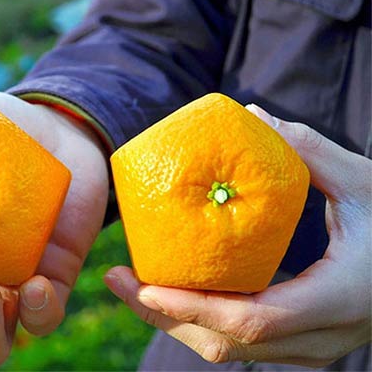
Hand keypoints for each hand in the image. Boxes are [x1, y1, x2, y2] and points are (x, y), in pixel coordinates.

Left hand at [104, 104, 370, 367]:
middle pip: (224, 344)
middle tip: (116, 280)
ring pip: (227, 349)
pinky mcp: (299, 341)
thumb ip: (311, 150)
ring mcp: (308, 347)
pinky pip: (238, 339)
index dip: (191, 308)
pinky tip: (173, 288)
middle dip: (163, 316)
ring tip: (133, 285)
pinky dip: (199, 318)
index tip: (142, 284)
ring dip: (174, 320)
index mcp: (336, 302)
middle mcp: (319, 338)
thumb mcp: (367, 183)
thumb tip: (254, 115)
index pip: (250, 321)